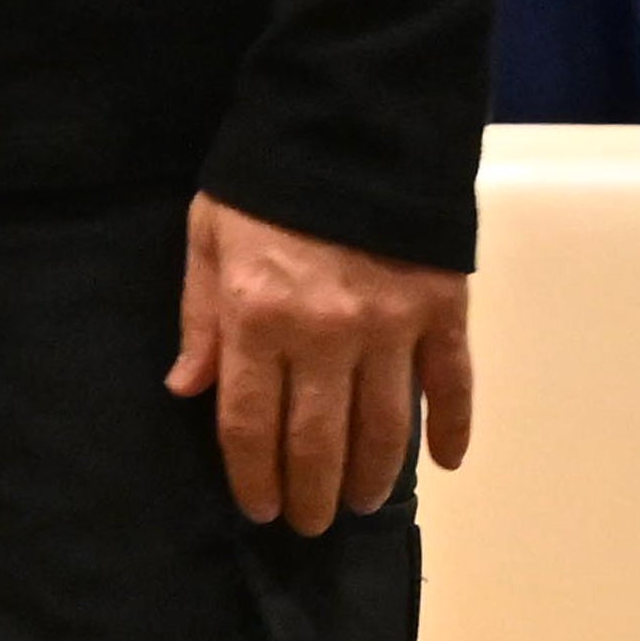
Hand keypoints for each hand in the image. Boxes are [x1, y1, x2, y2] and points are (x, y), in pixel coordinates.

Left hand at [165, 191, 473, 533]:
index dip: (252, 477)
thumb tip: (188, 390)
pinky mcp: (442, 308)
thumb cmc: (265, 179)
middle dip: (311, 493)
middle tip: (311, 524)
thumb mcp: (208, 235)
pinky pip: (452, 382)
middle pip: (317, 440)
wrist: (350, 117)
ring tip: (362, 504)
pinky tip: (446, 464)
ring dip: (373, 476)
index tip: (258, 509)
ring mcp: (391, 324)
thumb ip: (200, 317)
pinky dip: (452, 427)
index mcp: (258, 316)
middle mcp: (325, 333)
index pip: (250, 424)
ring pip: (384, 426)